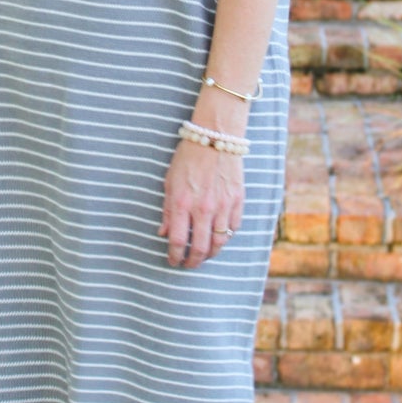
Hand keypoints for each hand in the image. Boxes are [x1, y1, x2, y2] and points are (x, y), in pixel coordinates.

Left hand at [160, 136, 244, 267]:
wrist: (214, 138)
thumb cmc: (188, 158)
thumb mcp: (170, 182)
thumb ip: (168, 210)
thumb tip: (163, 233)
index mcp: (183, 203)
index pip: (178, 241)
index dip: (175, 256)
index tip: (173, 261)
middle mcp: (204, 208)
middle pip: (200, 248)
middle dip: (193, 261)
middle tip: (189, 264)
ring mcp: (223, 206)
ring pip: (219, 242)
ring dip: (211, 254)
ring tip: (204, 256)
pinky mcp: (238, 200)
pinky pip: (234, 227)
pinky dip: (226, 236)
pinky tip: (219, 237)